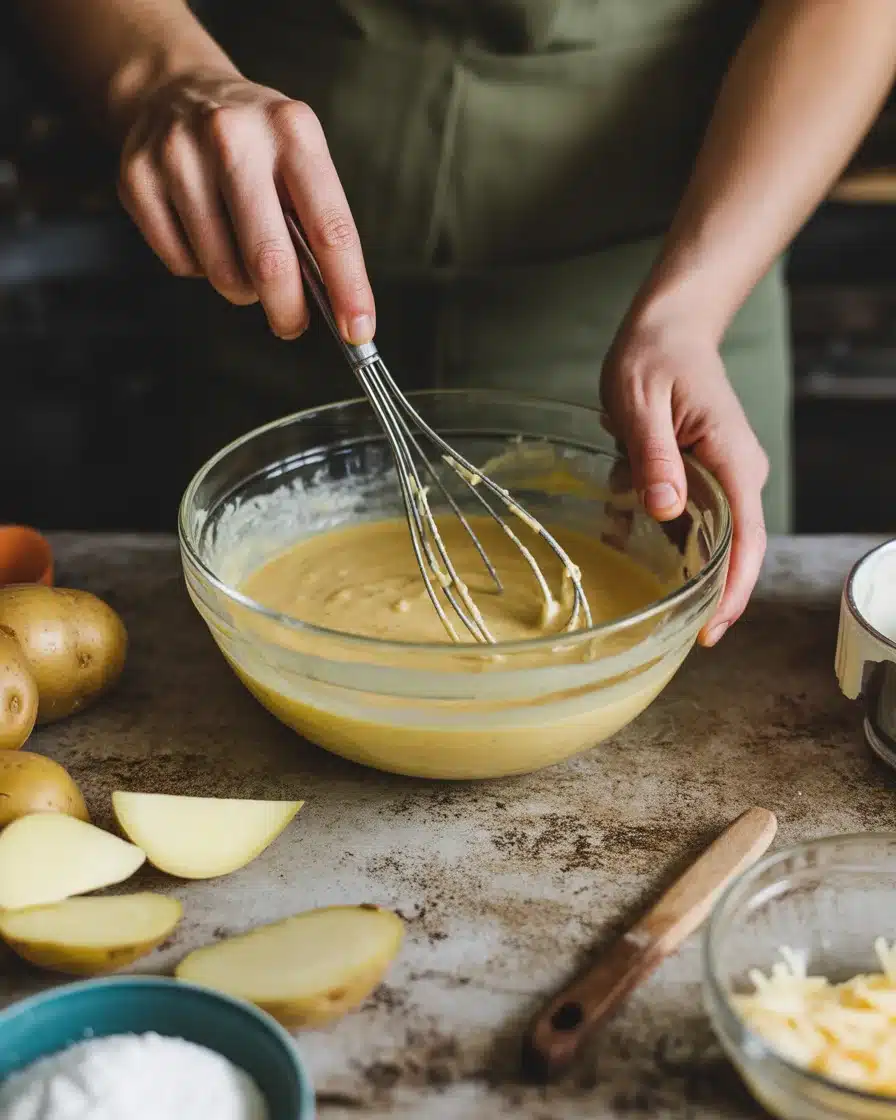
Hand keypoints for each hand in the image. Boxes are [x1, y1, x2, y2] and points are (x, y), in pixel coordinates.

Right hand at [117, 69, 373, 341]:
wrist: (176, 91)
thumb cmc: (255, 144)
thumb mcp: (300, 159)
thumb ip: (316, 224)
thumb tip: (332, 302)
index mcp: (292, 131)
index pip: (330, 228)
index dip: (347, 288)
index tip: (358, 330)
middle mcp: (234, 136)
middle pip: (269, 260)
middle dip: (287, 309)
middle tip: (292, 324)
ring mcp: (178, 156)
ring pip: (222, 272)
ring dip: (241, 288)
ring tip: (243, 258)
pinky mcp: (138, 179)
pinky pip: (180, 264)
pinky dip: (200, 269)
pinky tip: (204, 236)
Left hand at [600, 317, 768, 646]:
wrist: (669, 327)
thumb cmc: (655, 356)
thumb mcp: (642, 403)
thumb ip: (654, 457)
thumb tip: (667, 511)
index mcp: (733, 459)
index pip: (746, 538)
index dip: (731, 589)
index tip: (711, 630)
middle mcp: (739, 474)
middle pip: (733, 550)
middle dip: (705, 593)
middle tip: (665, 630)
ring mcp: (725, 476)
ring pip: (710, 538)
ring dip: (679, 566)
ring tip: (640, 595)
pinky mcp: (704, 476)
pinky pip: (689, 518)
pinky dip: (661, 536)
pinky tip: (624, 539)